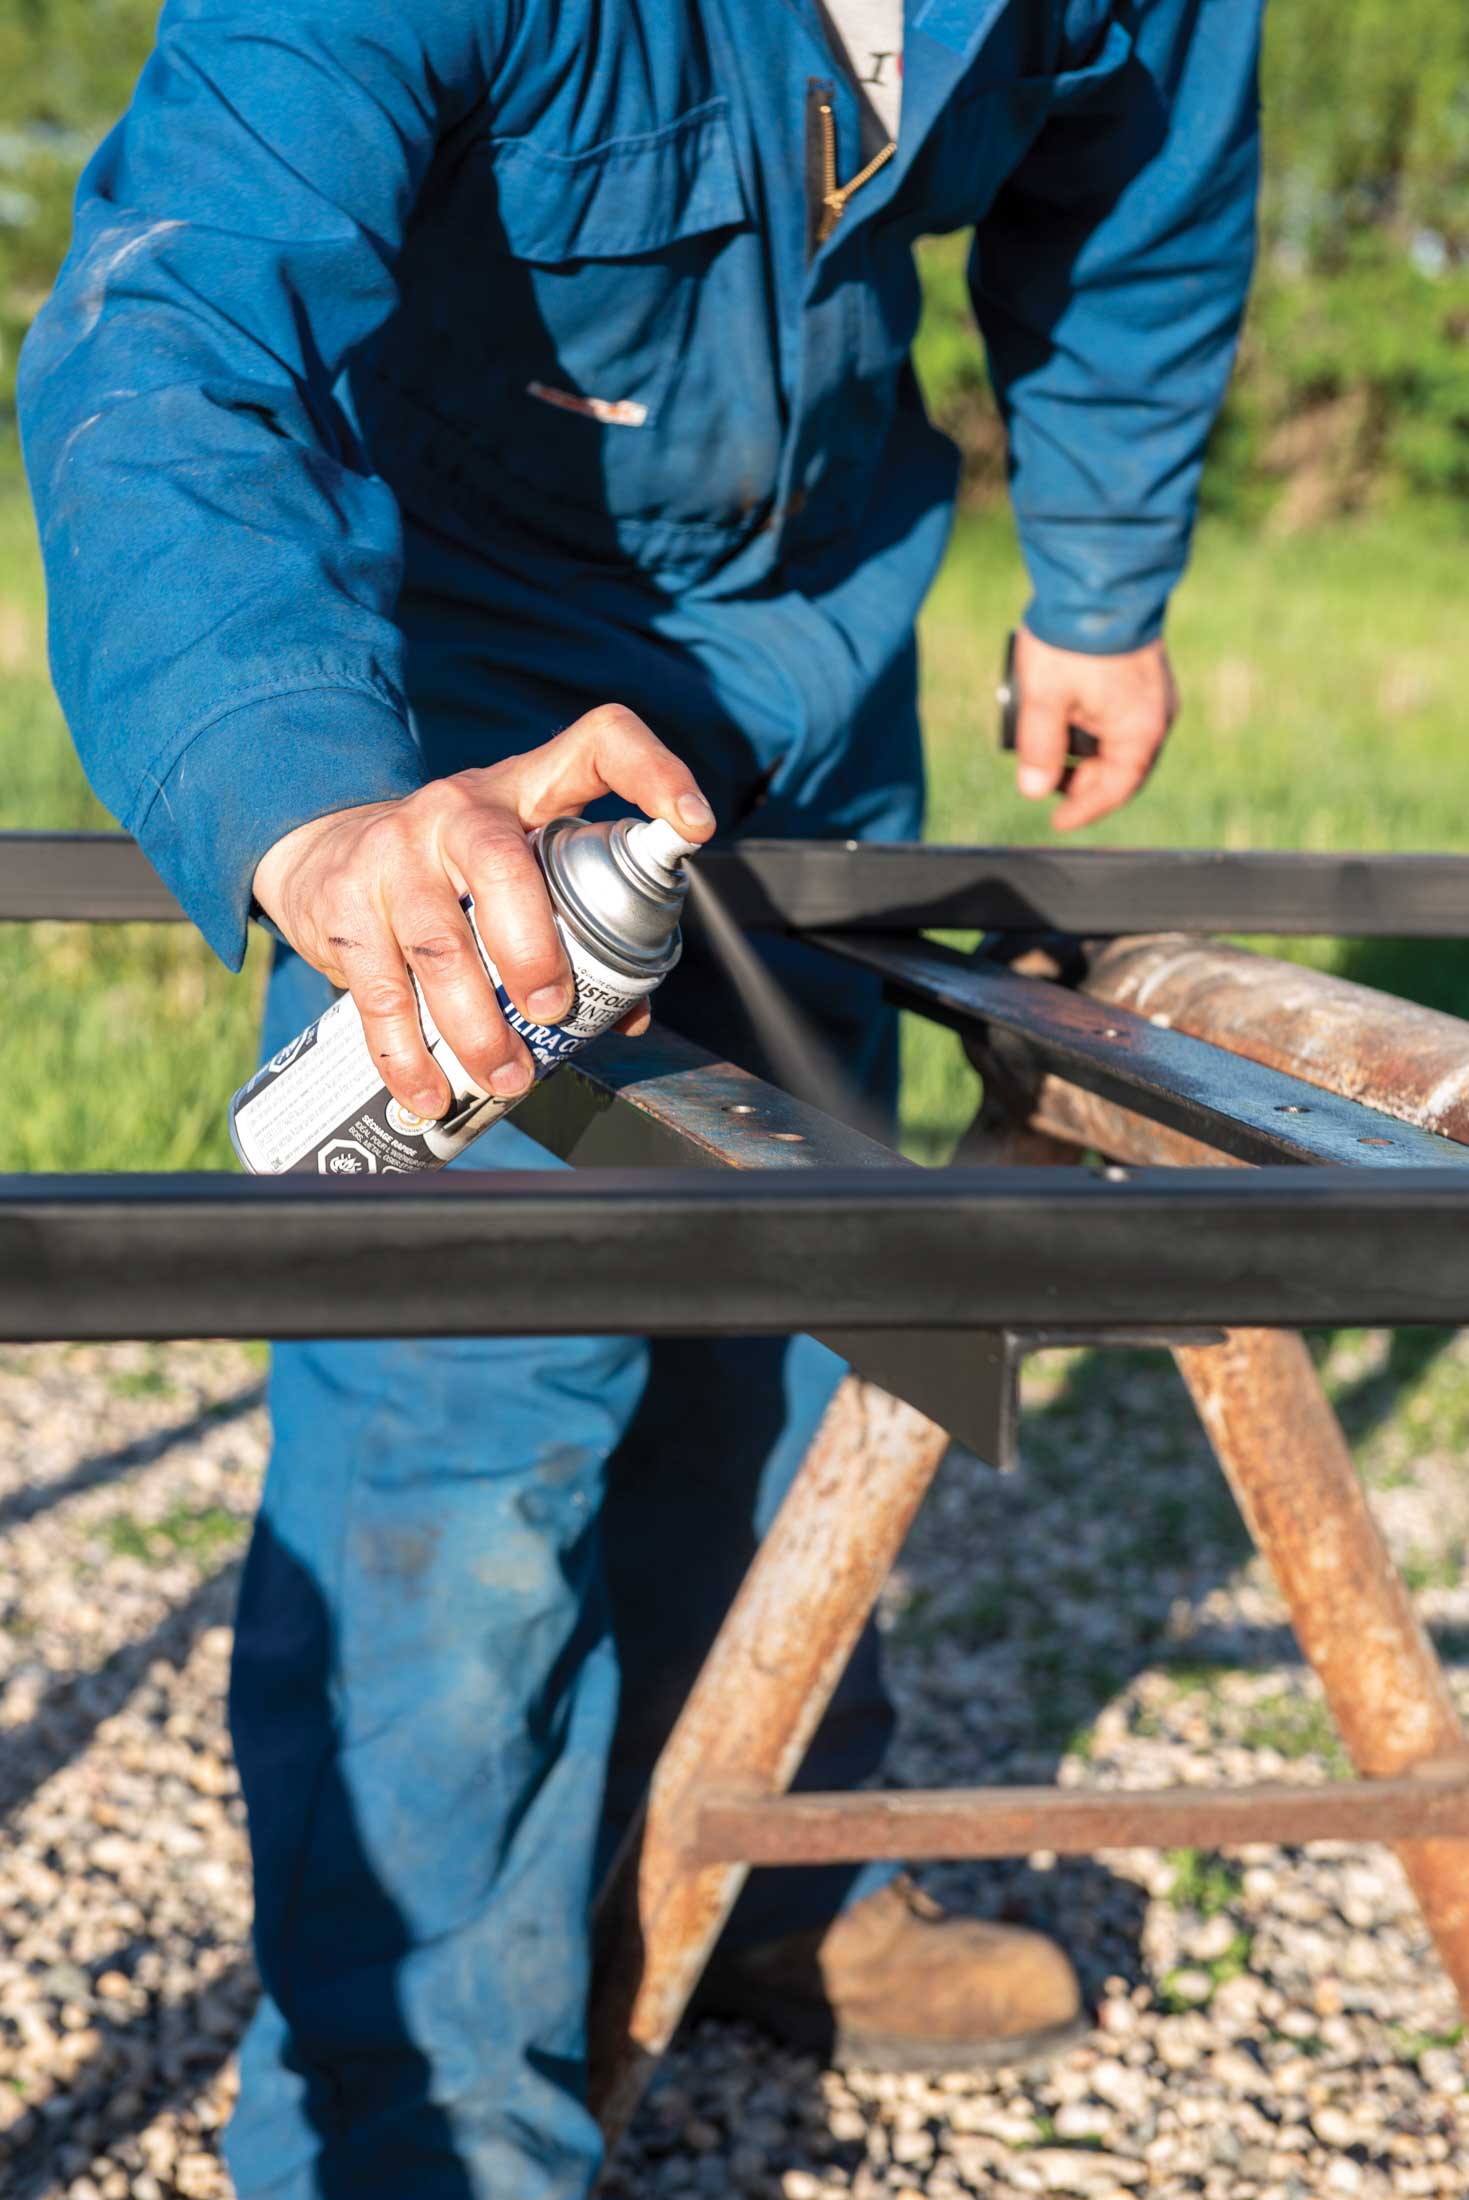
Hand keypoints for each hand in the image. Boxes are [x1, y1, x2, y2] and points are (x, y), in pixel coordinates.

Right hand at [252, 704, 715, 1118]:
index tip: (694, 826)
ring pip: (437, 944)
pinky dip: (406, 1053)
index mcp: (525, 790)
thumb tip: (626, 1013)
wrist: (325, 850)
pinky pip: (379, 991)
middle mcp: (458, 808)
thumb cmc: (452, 870)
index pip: (600, 744)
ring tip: (507, 1076)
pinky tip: (429, 1090)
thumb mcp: (517, 866)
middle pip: (500, 867)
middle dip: (533, 950)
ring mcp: (393, 852)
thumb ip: (574, 923)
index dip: (655, 774)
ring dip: (476, 1026)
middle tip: (554, 1012)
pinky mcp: (343, 904)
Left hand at [1011, 627, 1178, 830]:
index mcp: (1139, 731)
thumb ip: (1038, 749)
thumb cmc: (1073, 639)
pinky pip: (1124, 717)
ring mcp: (1156, 694)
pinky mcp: (1148, 675)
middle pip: (1121, 769)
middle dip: (1083, 781)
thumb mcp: (1044, 699)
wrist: (1100, 577)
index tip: (1058, 822)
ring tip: (1050, 747)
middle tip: (1045, 781)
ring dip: (1088, 753)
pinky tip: (1069, 719)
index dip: (1083, 810)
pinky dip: (1097, 728)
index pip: (1115, 790)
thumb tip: (1032, 791)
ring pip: (1121, 742)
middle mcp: (1158, 717)